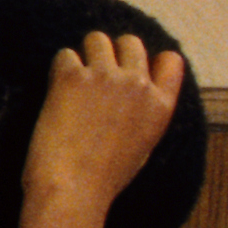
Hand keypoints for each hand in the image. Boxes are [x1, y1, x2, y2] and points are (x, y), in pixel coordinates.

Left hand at [8, 34, 188, 227]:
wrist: (73, 189)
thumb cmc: (103, 177)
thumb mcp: (142, 145)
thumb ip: (144, 112)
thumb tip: (138, 87)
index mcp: (162, 106)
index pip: (171, 60)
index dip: (148, 60)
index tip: (129, 70)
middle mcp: (139, 85)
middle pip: (129, 42)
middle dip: (110, 52)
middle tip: (93, 75)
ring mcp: (107, 77)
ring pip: (97, 39)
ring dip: (83, 54)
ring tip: (73, 81)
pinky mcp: (73, 76)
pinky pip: (65, 54)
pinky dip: (58, 69)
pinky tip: (55, 92)